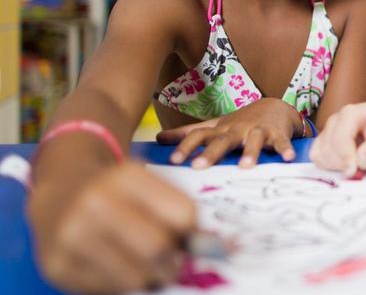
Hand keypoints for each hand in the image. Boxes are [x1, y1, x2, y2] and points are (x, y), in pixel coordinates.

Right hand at [28, 161, 195, 293]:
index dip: (194, 233)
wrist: (61, 191)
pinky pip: (110, 289)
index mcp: (126, 176)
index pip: (183, 214)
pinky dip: (123, 284)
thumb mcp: (148, 185)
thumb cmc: (117, 191)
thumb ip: (180, 211)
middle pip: (158, 248)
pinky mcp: (57, 265)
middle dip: (174, 263)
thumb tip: (214, 248)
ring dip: (150, 278)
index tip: (190, 239)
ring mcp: (72, 235)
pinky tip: (118, 267)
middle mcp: (95, 202)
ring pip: (136, 277)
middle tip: (173, 264)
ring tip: (146, 265)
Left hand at [156, 97, 303, 167]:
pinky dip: (285, 149)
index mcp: (220, 130)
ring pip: (253, 140)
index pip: (199, 136)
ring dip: (250, 152)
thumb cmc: (240, 122)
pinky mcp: (277, 134)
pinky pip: (281, 142)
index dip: (185, 147)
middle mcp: (237, 130)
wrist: (275, 107)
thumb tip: (157, 139)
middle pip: (222, 140)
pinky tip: (288, 158)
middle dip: (211, 153)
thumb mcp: (215, 126)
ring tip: (246, 166)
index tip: (173, 162)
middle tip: (198, 167)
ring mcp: (257, 131)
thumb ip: (188, 133)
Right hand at [310, 95, 365, 176]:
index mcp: (350, 114)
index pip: (340, 139)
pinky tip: (342, 164)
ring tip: (352, 164)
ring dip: (334, 166)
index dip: (345, 159)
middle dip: (341, 164)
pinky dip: (327, 164)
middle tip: (358, 169)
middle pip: (327, 148)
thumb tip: (360, 163)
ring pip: (319, 153)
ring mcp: (326, 128)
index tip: (354, 172)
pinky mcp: (323, 137)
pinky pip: (316, 155)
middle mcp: (334, 120)